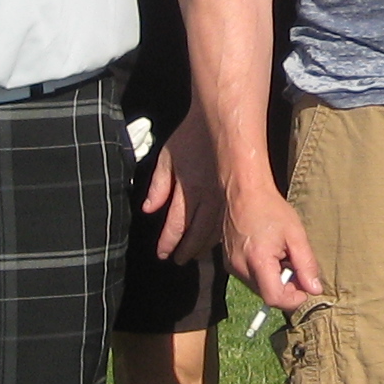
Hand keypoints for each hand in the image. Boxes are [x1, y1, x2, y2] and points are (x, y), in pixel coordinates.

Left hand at [143, 116, 224, 261]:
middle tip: (179, 261)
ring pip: (215, 229)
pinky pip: (227, 219)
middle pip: (196, 233)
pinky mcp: (234, 193)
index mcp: (188, 189)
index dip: (168, 242)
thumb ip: (158, 186)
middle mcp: (207, 197)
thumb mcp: (167, 158)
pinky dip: (220, 233)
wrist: (220, 121)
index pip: (176, 224)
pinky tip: (215, 239)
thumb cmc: (190, 136)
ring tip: (196, 255)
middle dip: (187, 249)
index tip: (163, 254)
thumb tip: (148, 210)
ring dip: (204, 245)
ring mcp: (224, 196)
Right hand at [223, 179, 324, 310]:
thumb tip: (315, 289)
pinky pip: (250, 278)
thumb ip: (306, 265)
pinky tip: (269, 253)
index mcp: (258, 261)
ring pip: (259, 287)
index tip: (305, 287)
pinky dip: (263, 273)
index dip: (293, 298)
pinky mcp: (229, 263)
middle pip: (267, 295)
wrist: (244, 192)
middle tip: (296, 265)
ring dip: (275, 280)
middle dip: (286, 288)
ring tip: (281, 255)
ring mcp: (232, 266)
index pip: (274, 298)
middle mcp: (241, 267)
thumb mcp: (296, 235)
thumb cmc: (270, 209)